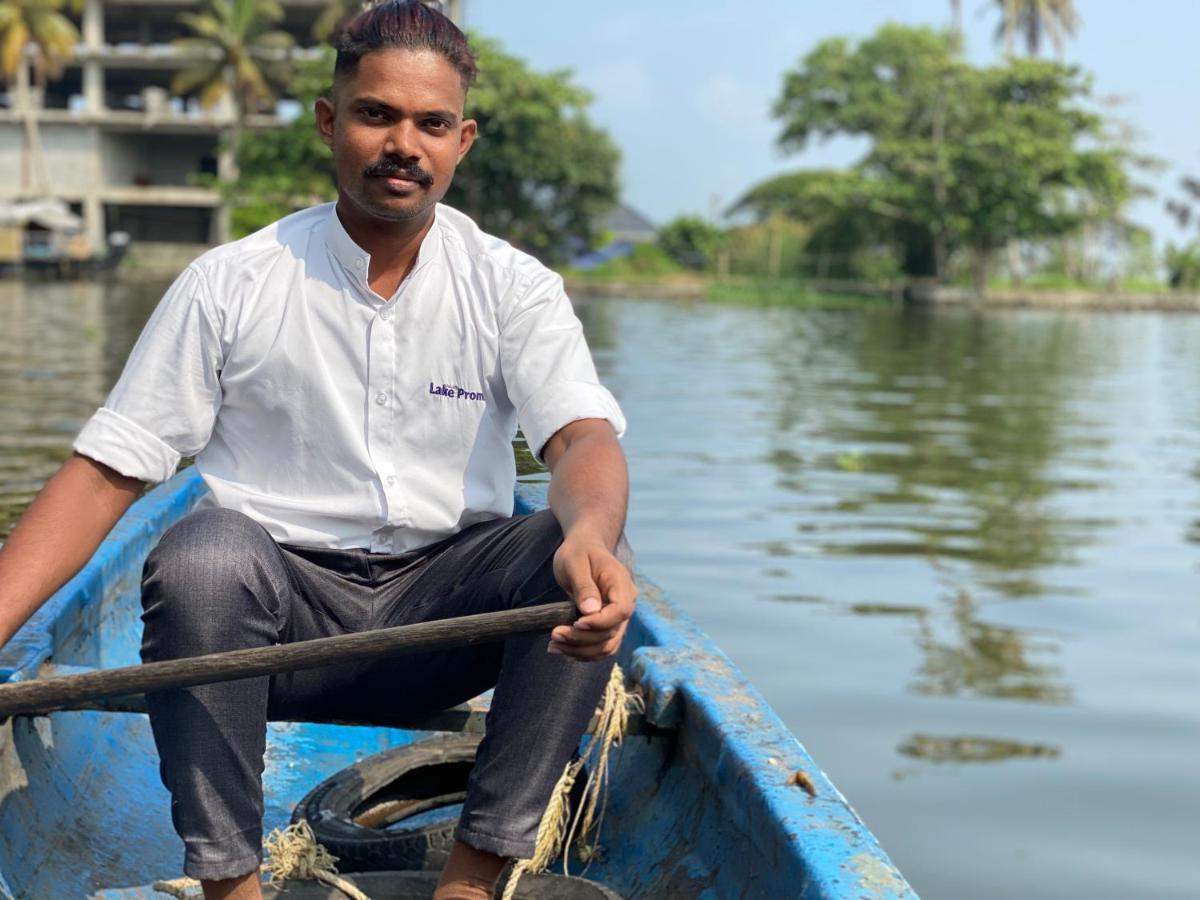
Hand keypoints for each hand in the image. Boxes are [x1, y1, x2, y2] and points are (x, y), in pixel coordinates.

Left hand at [549, 537, 636, 660]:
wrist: (584, 549)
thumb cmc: (579, 552)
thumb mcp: (575, 562)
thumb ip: (584, 586)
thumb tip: (590, 611)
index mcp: (621, 584)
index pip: (620, 611)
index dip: (600, 622)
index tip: (576, 623)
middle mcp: (625, 603)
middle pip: (611, 632)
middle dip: (582, 639)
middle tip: (554, 634)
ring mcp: (618, 617)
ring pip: (607, 645)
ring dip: (581, 651)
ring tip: (554, 646)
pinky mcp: (608, 626)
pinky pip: (600, 646)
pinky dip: (582, 652)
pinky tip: (562, 649)